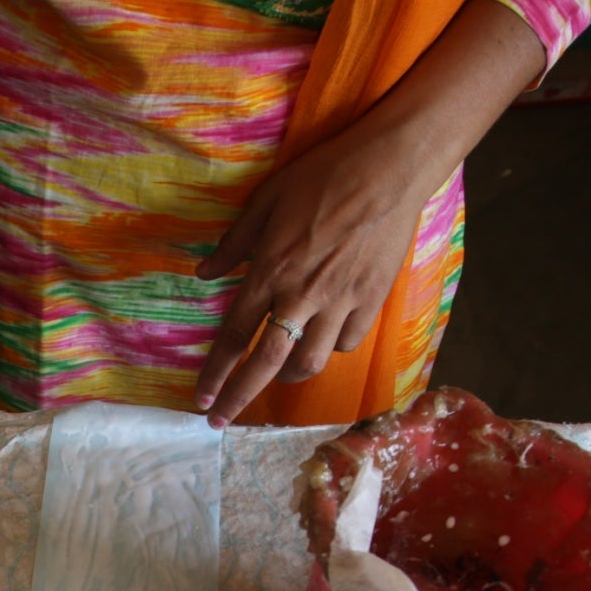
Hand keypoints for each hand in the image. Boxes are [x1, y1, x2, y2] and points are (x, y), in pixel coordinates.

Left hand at [190, 122, 439, 427]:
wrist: (388, 170)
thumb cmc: (323, 176)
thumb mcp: (266, 201)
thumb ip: (234, 244)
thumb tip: (203, 274)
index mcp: (270, 272)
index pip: (235, 335)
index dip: (215, 372)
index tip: (202, 400)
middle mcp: (301, 295)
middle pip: (267, 363)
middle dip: (240, 396)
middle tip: (222, 421)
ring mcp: (339, 301)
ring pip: (310, 362)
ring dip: (288, 375)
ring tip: (278, 373)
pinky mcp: (371, 299)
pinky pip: (347, 342)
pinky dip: (331, 347)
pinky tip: (324, 337)